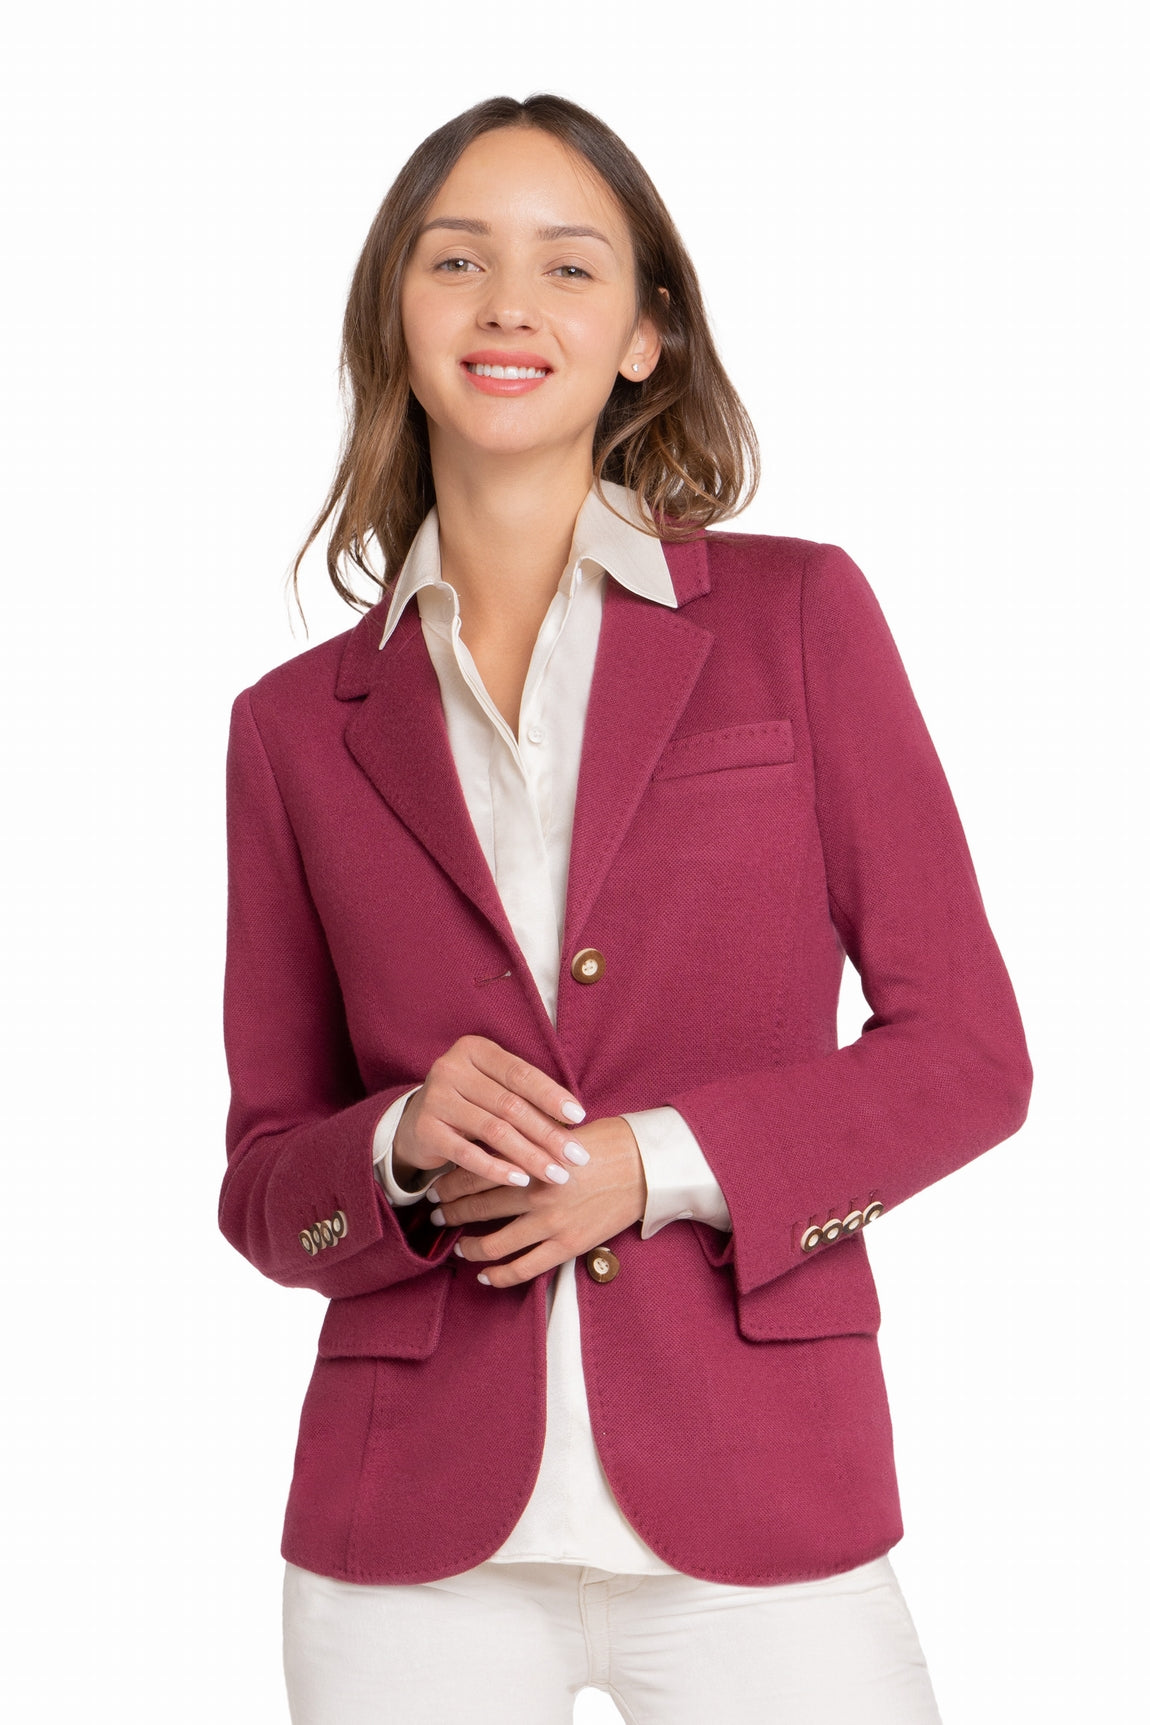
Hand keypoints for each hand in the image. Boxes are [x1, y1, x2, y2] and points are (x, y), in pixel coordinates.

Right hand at [392, 1034, 589, 1190]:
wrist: (415, 1123)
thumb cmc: (471, 1103)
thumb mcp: (494, 1089)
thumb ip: (525, 1096)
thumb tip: (573, 1121)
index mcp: (474, 1050)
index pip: (520, 1073)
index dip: (551, 1095)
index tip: (580, 1117)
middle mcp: (451, 1068)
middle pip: (510, 1104)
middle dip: (548, 1133)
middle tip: (576, 1157)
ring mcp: (435, 1098)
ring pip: (493, 1130)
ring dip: (530, 1155)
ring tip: (556, 1174)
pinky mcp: (425, 1130)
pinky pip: (467, 1154)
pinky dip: (497, 1169)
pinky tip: (521, 1180)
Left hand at [427, 1115, 647, 1287]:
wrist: (645, 1166)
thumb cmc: (606, 1142)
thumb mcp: (559, 1131)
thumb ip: (525, 1140)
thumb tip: (492, 1144)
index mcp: (531, 1159)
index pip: (476, 1171)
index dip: (449, 1182)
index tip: (434, 1186)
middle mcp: (535, 1192)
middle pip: (477, 1206)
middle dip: (450, 1211)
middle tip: (434, 1214)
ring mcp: (550, 1223)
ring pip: (494, 1242)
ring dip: (468, 1245)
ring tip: (457, 1246)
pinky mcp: (567, 1245)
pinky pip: (524, 1269)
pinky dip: (499, 1275)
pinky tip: (484, 1276)